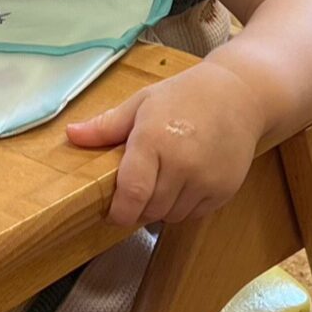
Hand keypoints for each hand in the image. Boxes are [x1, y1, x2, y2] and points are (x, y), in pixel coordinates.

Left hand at [66, 60, 263, 226]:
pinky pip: (194, 214)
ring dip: (163, 207)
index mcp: (154, 140)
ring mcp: (206, 179)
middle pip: (150, 210)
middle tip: (140, 189)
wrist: (240, 95)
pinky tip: (187, 181)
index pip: (132, 193)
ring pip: (172, 216)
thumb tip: (71, 135)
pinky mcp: (224, 189)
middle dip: (139, 207)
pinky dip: (185, 206)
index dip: (119, 212)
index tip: (113, 213)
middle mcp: (182, 164)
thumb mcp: (142, 103)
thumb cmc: (186, 96)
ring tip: (166, 180)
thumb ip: (107, 125)